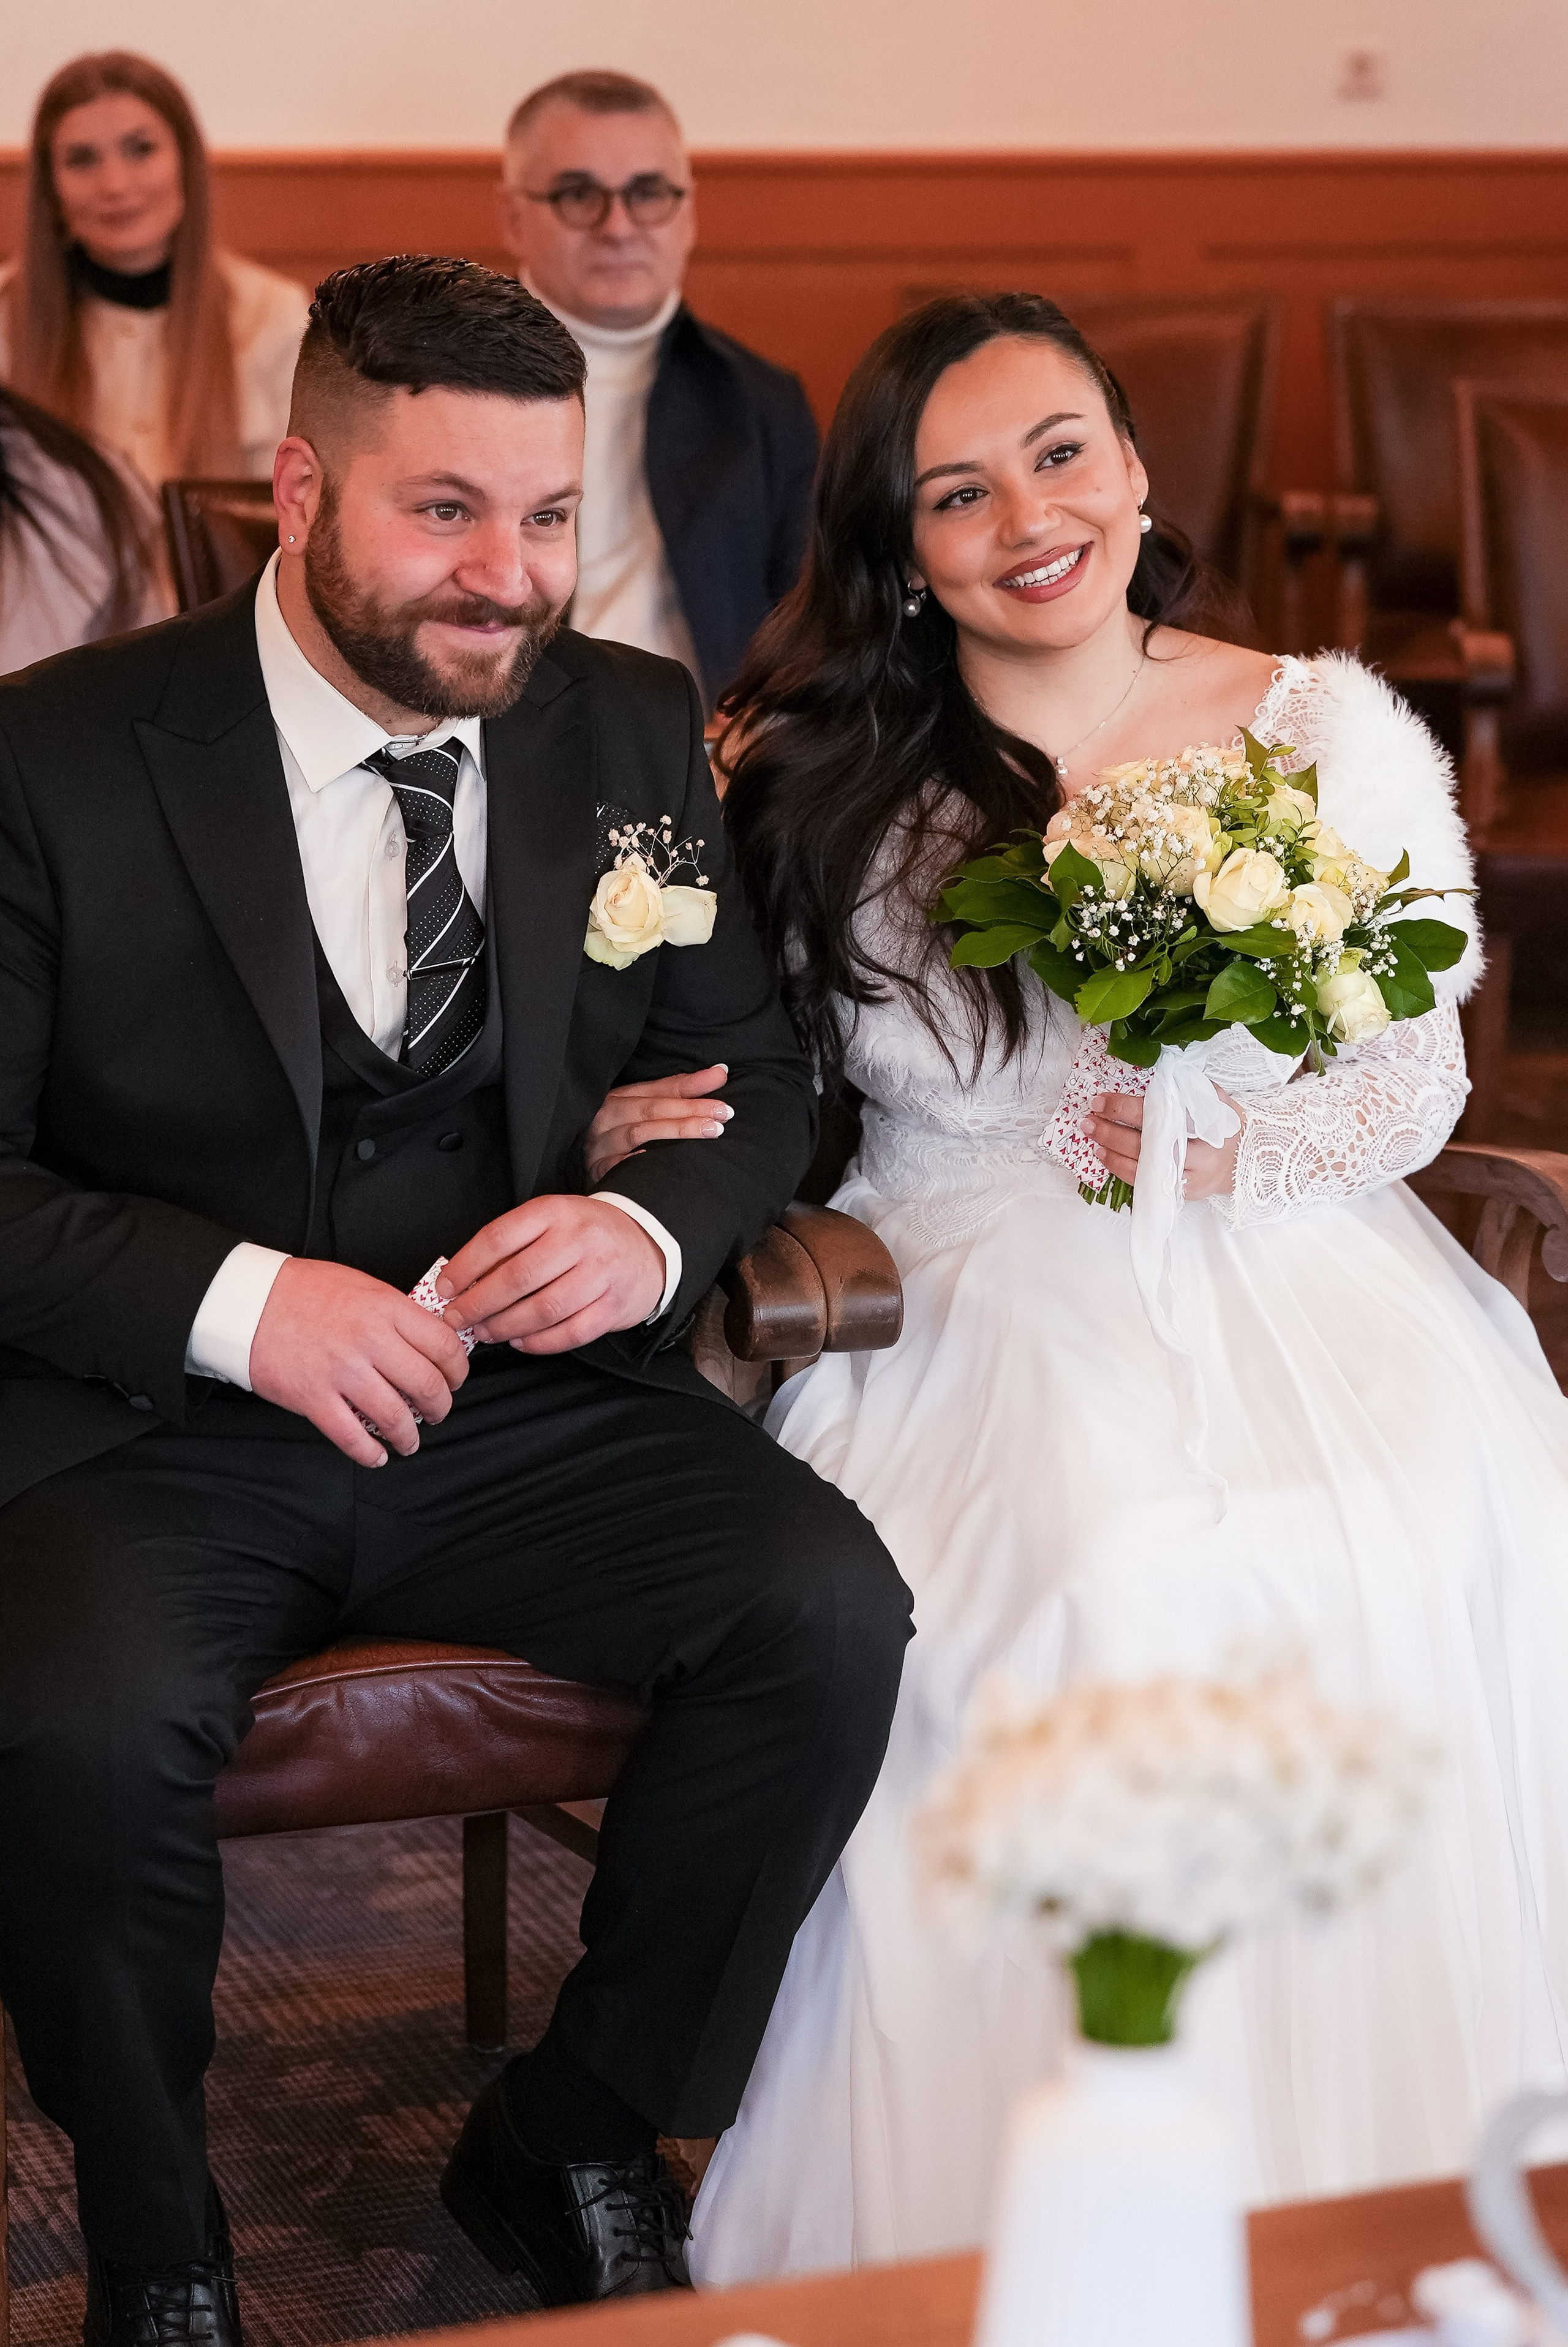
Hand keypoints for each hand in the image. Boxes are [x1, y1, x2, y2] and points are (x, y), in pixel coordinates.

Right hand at [249, 1258, 470, 1466]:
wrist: (249, 1301)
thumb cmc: (305, 1291)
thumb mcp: (363, 1286)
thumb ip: (396, 1314)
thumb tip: (429, 1342)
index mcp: (386, 1308)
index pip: (444, 1345)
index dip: (458, 1369)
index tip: (455, 1379)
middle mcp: (369, 1340)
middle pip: (426, 1384)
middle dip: (440, 1406)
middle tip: (438, 1412)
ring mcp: (341, 1371)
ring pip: (395, 1416)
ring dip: (410, 1436)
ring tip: (410, 1440)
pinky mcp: (313, 1397)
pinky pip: (351, 1436)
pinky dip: (370, 1453)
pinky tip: (377, 1455)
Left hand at [437, 1195, 664, 1352]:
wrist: (645, 1245)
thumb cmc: (584, 1234)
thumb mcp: (549, 1221)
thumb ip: (510, 1246)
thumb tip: (462, 1282)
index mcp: (555, 1212)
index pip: (498, 1238)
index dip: (465, 1267)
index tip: (445, 1288)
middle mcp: (580, 1240)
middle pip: (518, 1277)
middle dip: (479, 1303)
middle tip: (457, 1318)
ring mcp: (601, 1274)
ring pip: (544, 1309)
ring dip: (505, 1326)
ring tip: (484, 1332)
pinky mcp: (614, 1306)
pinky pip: (571, 1332)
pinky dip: (539, 1342)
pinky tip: (519, 1342)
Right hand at [583, 1063, 732, 1185]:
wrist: (572, 1159)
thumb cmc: (617, 1132)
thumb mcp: (641, 1107)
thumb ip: (678, 1091)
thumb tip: (721, 1071)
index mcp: (618, 1097)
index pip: (660, 1089)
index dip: (692, 1085)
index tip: (722, 1078)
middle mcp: (606, 1115)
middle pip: (651, 1109)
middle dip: (691, 1109)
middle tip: (724, 1112)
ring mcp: (599, 1143)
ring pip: (639, 1133)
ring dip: (676, 1130)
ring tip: (710, 1131)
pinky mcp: (594, 1168)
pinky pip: (615, 1165)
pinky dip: (634, 1161)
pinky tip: (656, 1159)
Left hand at [1086, 1088, 1244, 1199]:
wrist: (1248, 1160)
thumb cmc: (1228, 1125)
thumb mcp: (1217, 1099)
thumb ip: (1188, 1088)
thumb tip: (1156, 1075)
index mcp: (1206, 1126)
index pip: (1157, 1115)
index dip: (1124, 1108)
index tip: (1101, 1101)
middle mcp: (1198, 1156)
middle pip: (1146, 1145)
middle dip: (1111, 1132)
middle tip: (1088, 1120)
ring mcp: (1189, 1178)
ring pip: (1142, 1169)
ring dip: (1111, 1153)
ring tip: (1092, 1137)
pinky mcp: (1182, 1193)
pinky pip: (1146, 1184)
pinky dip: (1121, 1170)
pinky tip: (1105, 1157)